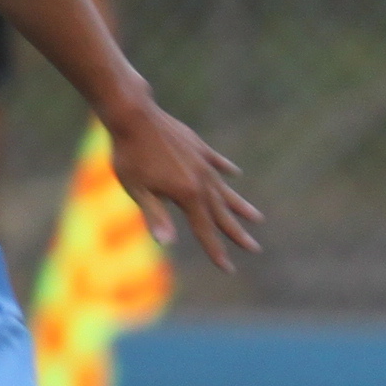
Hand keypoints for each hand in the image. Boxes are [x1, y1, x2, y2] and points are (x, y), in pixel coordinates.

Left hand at [107, 97, 262, 273]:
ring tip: (256, 218)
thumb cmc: (130, 155)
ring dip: (239, 206)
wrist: (134, 115)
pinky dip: (225, 170)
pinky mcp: (197, 146)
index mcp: (187, 194)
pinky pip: (216, 163)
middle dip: (236, 233)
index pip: (204, 230)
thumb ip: (155, 216)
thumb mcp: (138, 190)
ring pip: (224, 189)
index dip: (215, 251)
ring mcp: (202, 162)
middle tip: (254, 249)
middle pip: (221, 213)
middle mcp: (201, 180)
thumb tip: (166, 244)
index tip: (228, 269)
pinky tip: (235, 174)